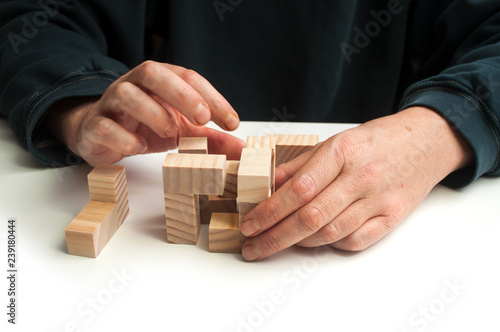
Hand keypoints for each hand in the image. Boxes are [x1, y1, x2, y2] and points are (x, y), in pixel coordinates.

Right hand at [43, 61, 243, 164]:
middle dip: (182, 94)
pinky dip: (123, 137)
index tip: (232, 122)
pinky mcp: (95, 125)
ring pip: (126, 94)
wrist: (102, 134)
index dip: (213, 97)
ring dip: (153, 113)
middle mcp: (135, 84)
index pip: (188, 77)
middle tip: (204, 118)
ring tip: (171, 132)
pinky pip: (104, 126)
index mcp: (160, 80)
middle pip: (154, 73)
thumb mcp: (183, 131)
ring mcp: (112, 102)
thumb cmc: (146, 126)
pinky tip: (138, 147)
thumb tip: (242, 149)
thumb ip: (211, 138)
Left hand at [240, 107, 473, 260]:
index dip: (269, 211)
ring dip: (298, 243)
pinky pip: (355, 241)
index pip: (298, 189)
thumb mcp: (335, 142)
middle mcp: (361, 177)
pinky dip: (330, 244)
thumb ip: (300, 165)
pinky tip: (314, 240)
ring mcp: (379, 200)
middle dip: (275, 237)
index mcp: (342, 153)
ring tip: (276, 244)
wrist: (426, 142)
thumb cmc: (377, 141)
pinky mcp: (392, 217)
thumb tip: (269, 185)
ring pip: (330, 232)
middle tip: (253, 247)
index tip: (249, 224)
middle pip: (311, 217)